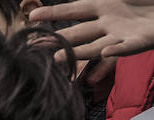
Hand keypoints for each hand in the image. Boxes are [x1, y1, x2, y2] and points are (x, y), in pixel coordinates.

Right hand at [30, 0, 153, 59]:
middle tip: (39, 47)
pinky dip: (116, 51)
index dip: (53, 13)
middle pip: (79, 33)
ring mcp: (122, 34)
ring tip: (59, 59)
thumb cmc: (146, 0)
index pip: (74, 10)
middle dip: (60, 40)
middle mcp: (108, 22)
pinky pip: (127, 47)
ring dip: (79, 53)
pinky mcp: (140, 41)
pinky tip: (105, 52)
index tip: (32, 17)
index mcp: (104, 4)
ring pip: (96, 45)